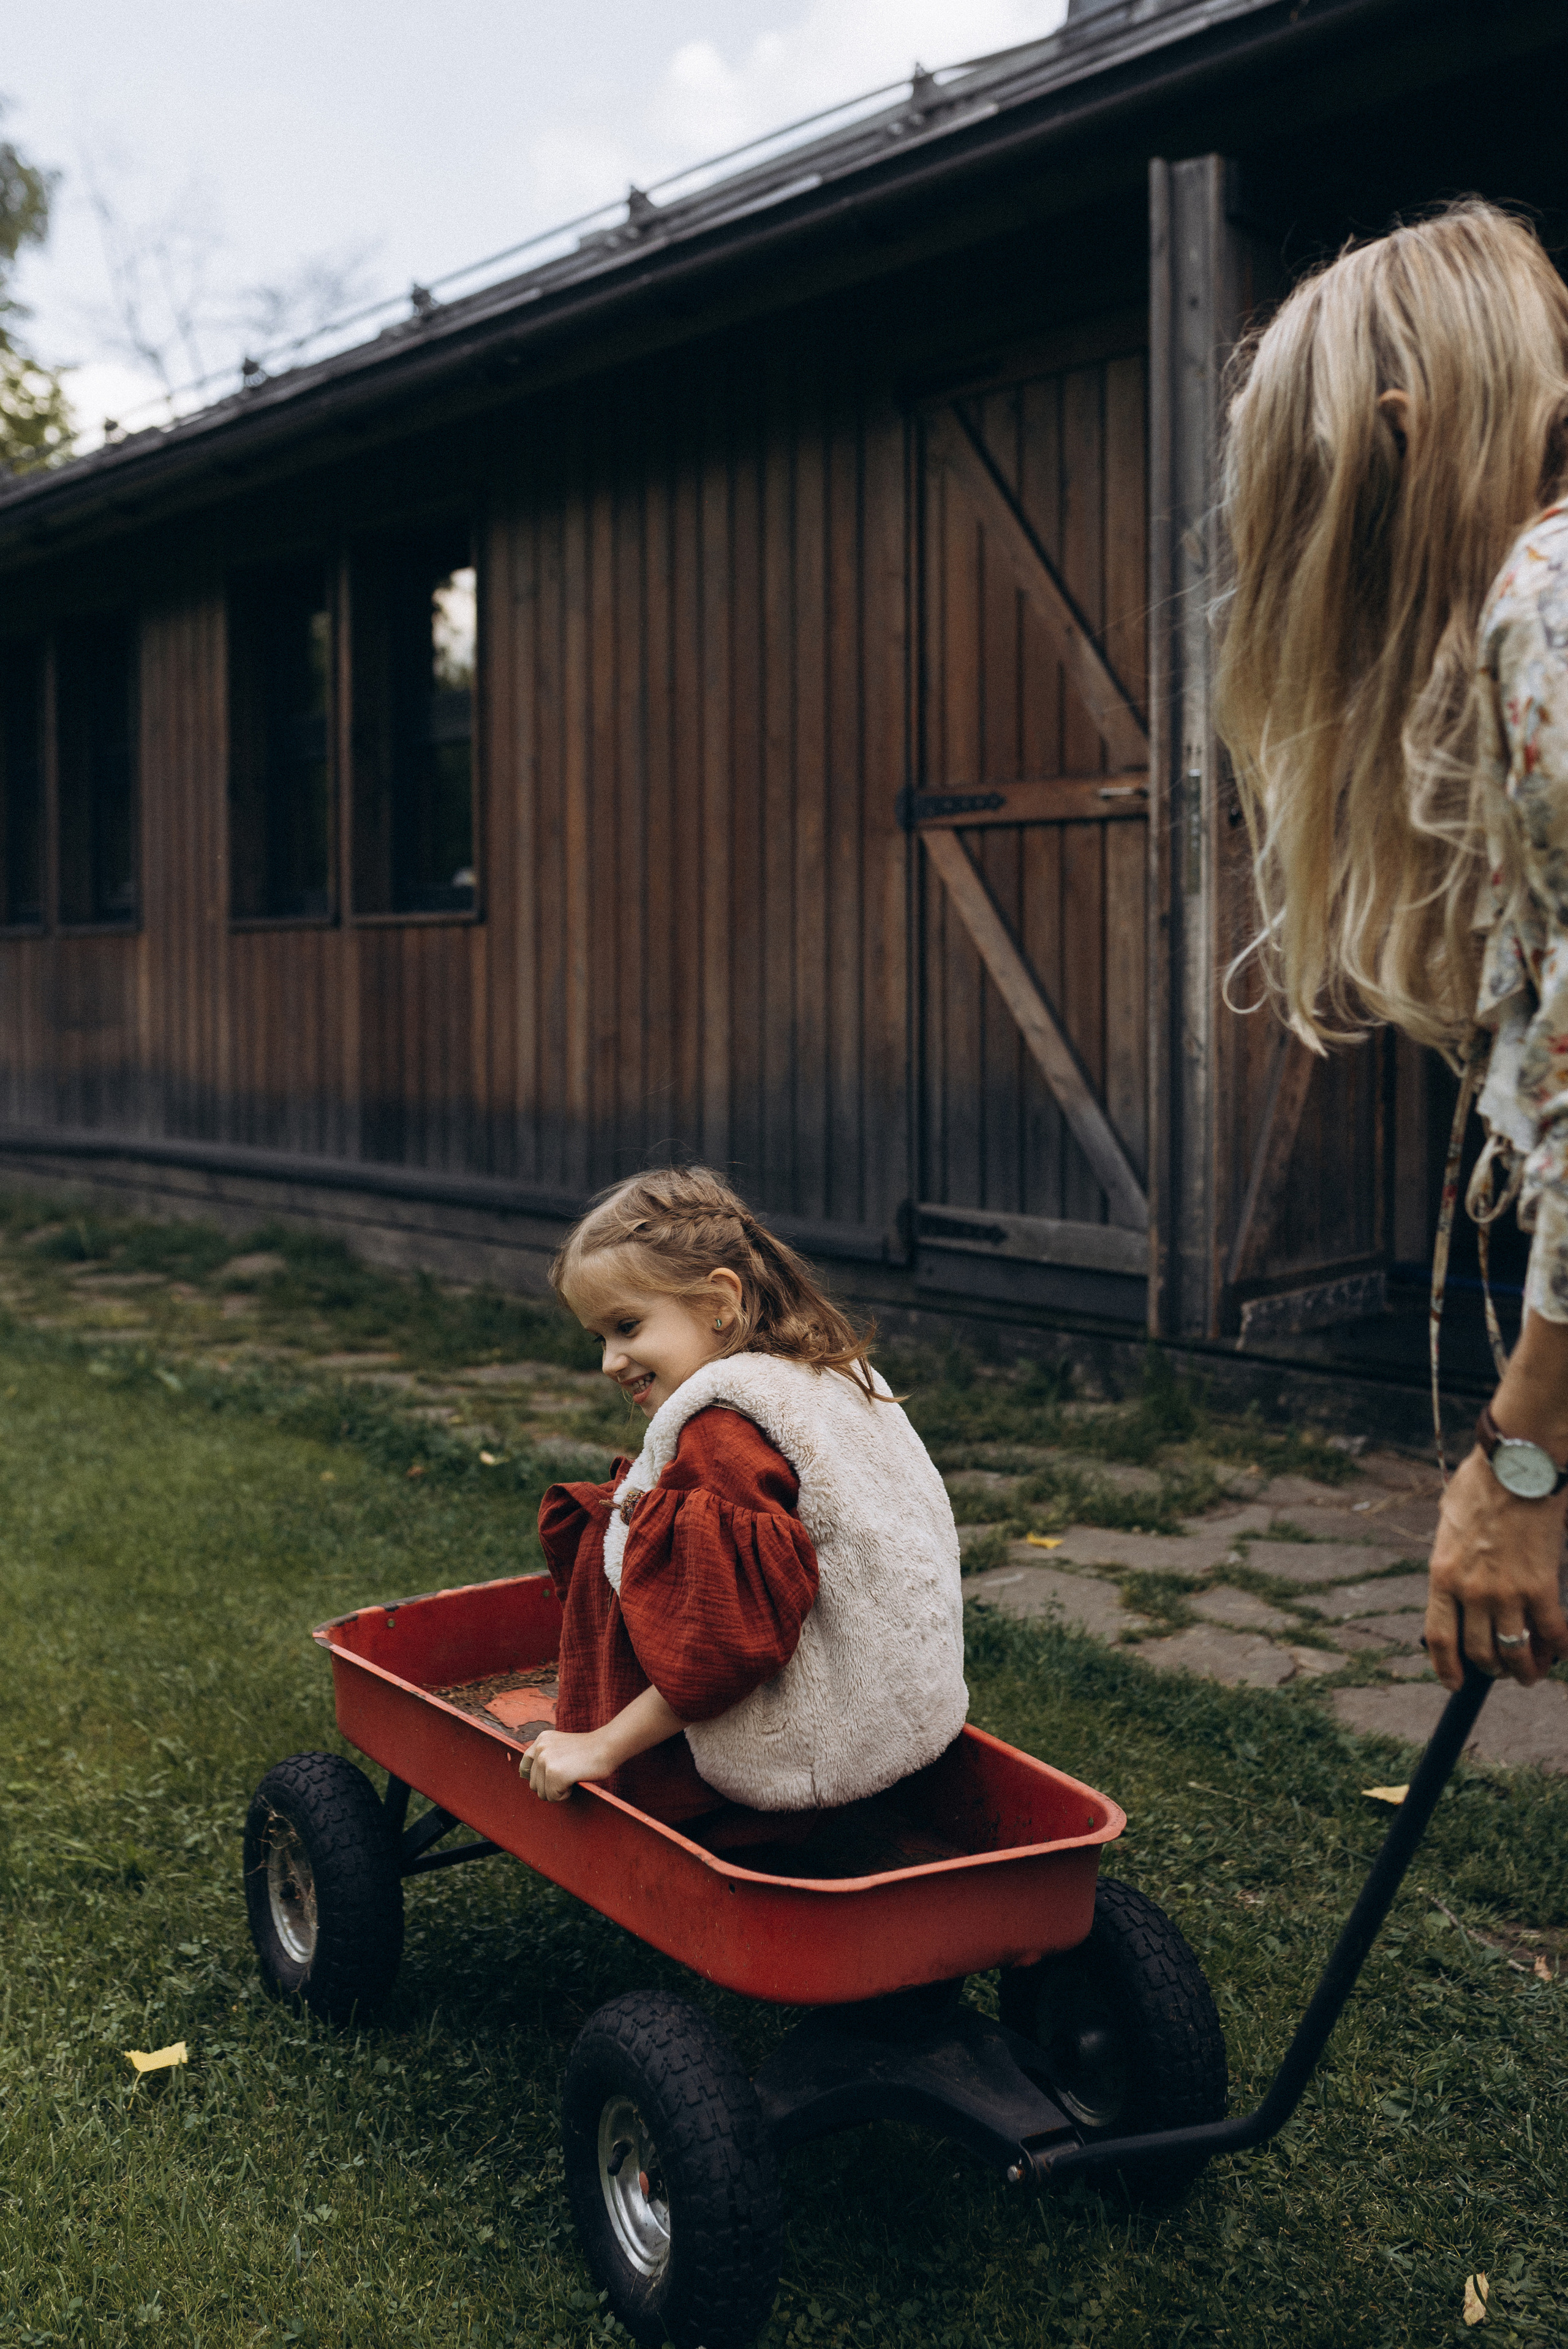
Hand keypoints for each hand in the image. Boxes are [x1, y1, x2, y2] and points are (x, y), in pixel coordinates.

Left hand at [521, 1727, 605, 1802]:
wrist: (607, 1746)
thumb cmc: (589, 1750)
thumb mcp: (560, 1746)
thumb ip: (545, 1756)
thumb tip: (525, 1777)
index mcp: (541, 1740)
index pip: (524, 1767)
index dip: (537, 1777)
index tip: (550, 1778)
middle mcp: (540, 1749)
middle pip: (533, 1784)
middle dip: (549, 1787)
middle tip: (568, 1778)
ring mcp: (546, 1761)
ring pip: (542, 1793)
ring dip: (556, 1792)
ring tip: (572, 1778)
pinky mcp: (554, 1774)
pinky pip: (553, 1797)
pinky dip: (565, 1795)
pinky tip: (575, 1782)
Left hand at [1425, 1446, 1567, 1689]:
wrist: (1515, 1467)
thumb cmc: (1481, 1487)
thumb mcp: (1448, 1525)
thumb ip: (1451, 1560)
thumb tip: (1454, 1583)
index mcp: (1442, 1575)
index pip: (1439, 1638)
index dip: (1447, 1668)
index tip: (1455, 1682)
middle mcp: (1471, 1591)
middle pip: (1480, 1652)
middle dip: (1492, 1669)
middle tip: (1503, 1672)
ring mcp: (1506, 1591)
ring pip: (1515, 1650)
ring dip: (1525, 1669)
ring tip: (1531, 1673)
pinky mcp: (1542, 1585)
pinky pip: (1553, 1631)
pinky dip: (1559, 1647)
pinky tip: (1563, 1651)